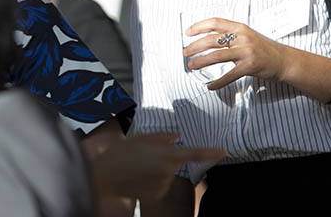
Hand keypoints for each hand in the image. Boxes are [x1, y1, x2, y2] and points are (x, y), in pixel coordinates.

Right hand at [91, 133, 223, 200]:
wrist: (106, 176)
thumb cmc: (121, 153)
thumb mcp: (140, 138)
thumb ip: (161, 137)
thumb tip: (175, 136)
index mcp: (167, 154)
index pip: (194, 153)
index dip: (210, 152)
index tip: (223, 151)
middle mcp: (168, 170)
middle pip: (174, 162)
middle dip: (164, 158)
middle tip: (144, 155)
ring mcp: (163, 183)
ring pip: (165, 174)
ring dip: (156, 169)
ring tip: (137, 165)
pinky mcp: (157, 193)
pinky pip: (159, 184)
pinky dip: (150, 180)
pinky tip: (137, 176)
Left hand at [183, 18, 289, 89]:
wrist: (284, 60)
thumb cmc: (264, 48)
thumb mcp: (247, 35)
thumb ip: (231, 35)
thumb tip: (208, 39)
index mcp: (240, 27)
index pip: (215, 22)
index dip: (199, 26)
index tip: (187, 32)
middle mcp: (242, 37)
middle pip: (212, 40)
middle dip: (195, 46)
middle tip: (185, 52)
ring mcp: (246, 52)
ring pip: (217, 56)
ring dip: (201, 61)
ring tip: (192, 66)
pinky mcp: (250, 66)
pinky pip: (229, 75)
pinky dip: (218, 82)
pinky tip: (210, 86)